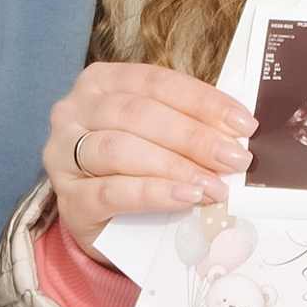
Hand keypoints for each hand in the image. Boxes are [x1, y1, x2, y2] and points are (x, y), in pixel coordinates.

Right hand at [45, 62, 253, 252]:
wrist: (105, 225)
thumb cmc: (135, 170)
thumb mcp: (158, 137)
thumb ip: (188, 126)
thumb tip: (237, 133)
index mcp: (102, 82)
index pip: (156, 82)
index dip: (202, 101)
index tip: (242, 124)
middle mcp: (75, 110)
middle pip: (139, 114)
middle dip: (193, 136)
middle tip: (234, 159)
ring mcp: (63, 154)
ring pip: (121, 149)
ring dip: (175, 166)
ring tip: (214, 185)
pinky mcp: (69, 199)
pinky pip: (112, 191)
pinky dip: (153, 193)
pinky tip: (184, 198)